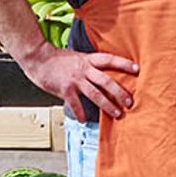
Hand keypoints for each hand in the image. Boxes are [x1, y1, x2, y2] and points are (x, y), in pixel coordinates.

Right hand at [21, 44, 137, 120]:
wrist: (38, 58)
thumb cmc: (58, 59)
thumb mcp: (78, 57)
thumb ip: (90, 64)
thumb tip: (104, 72)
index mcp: (88, 60)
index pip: (109, 60)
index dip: (123, 64)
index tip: (137, 69)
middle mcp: (84, 70)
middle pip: (106, 81)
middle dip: (119, 92)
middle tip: (130, 101)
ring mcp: (75, 80)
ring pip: (95, 94)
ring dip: (108, 105)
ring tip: (117, 113)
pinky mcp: (65, 89)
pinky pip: (75, 104)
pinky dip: (80, 113)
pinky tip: (84, 120)